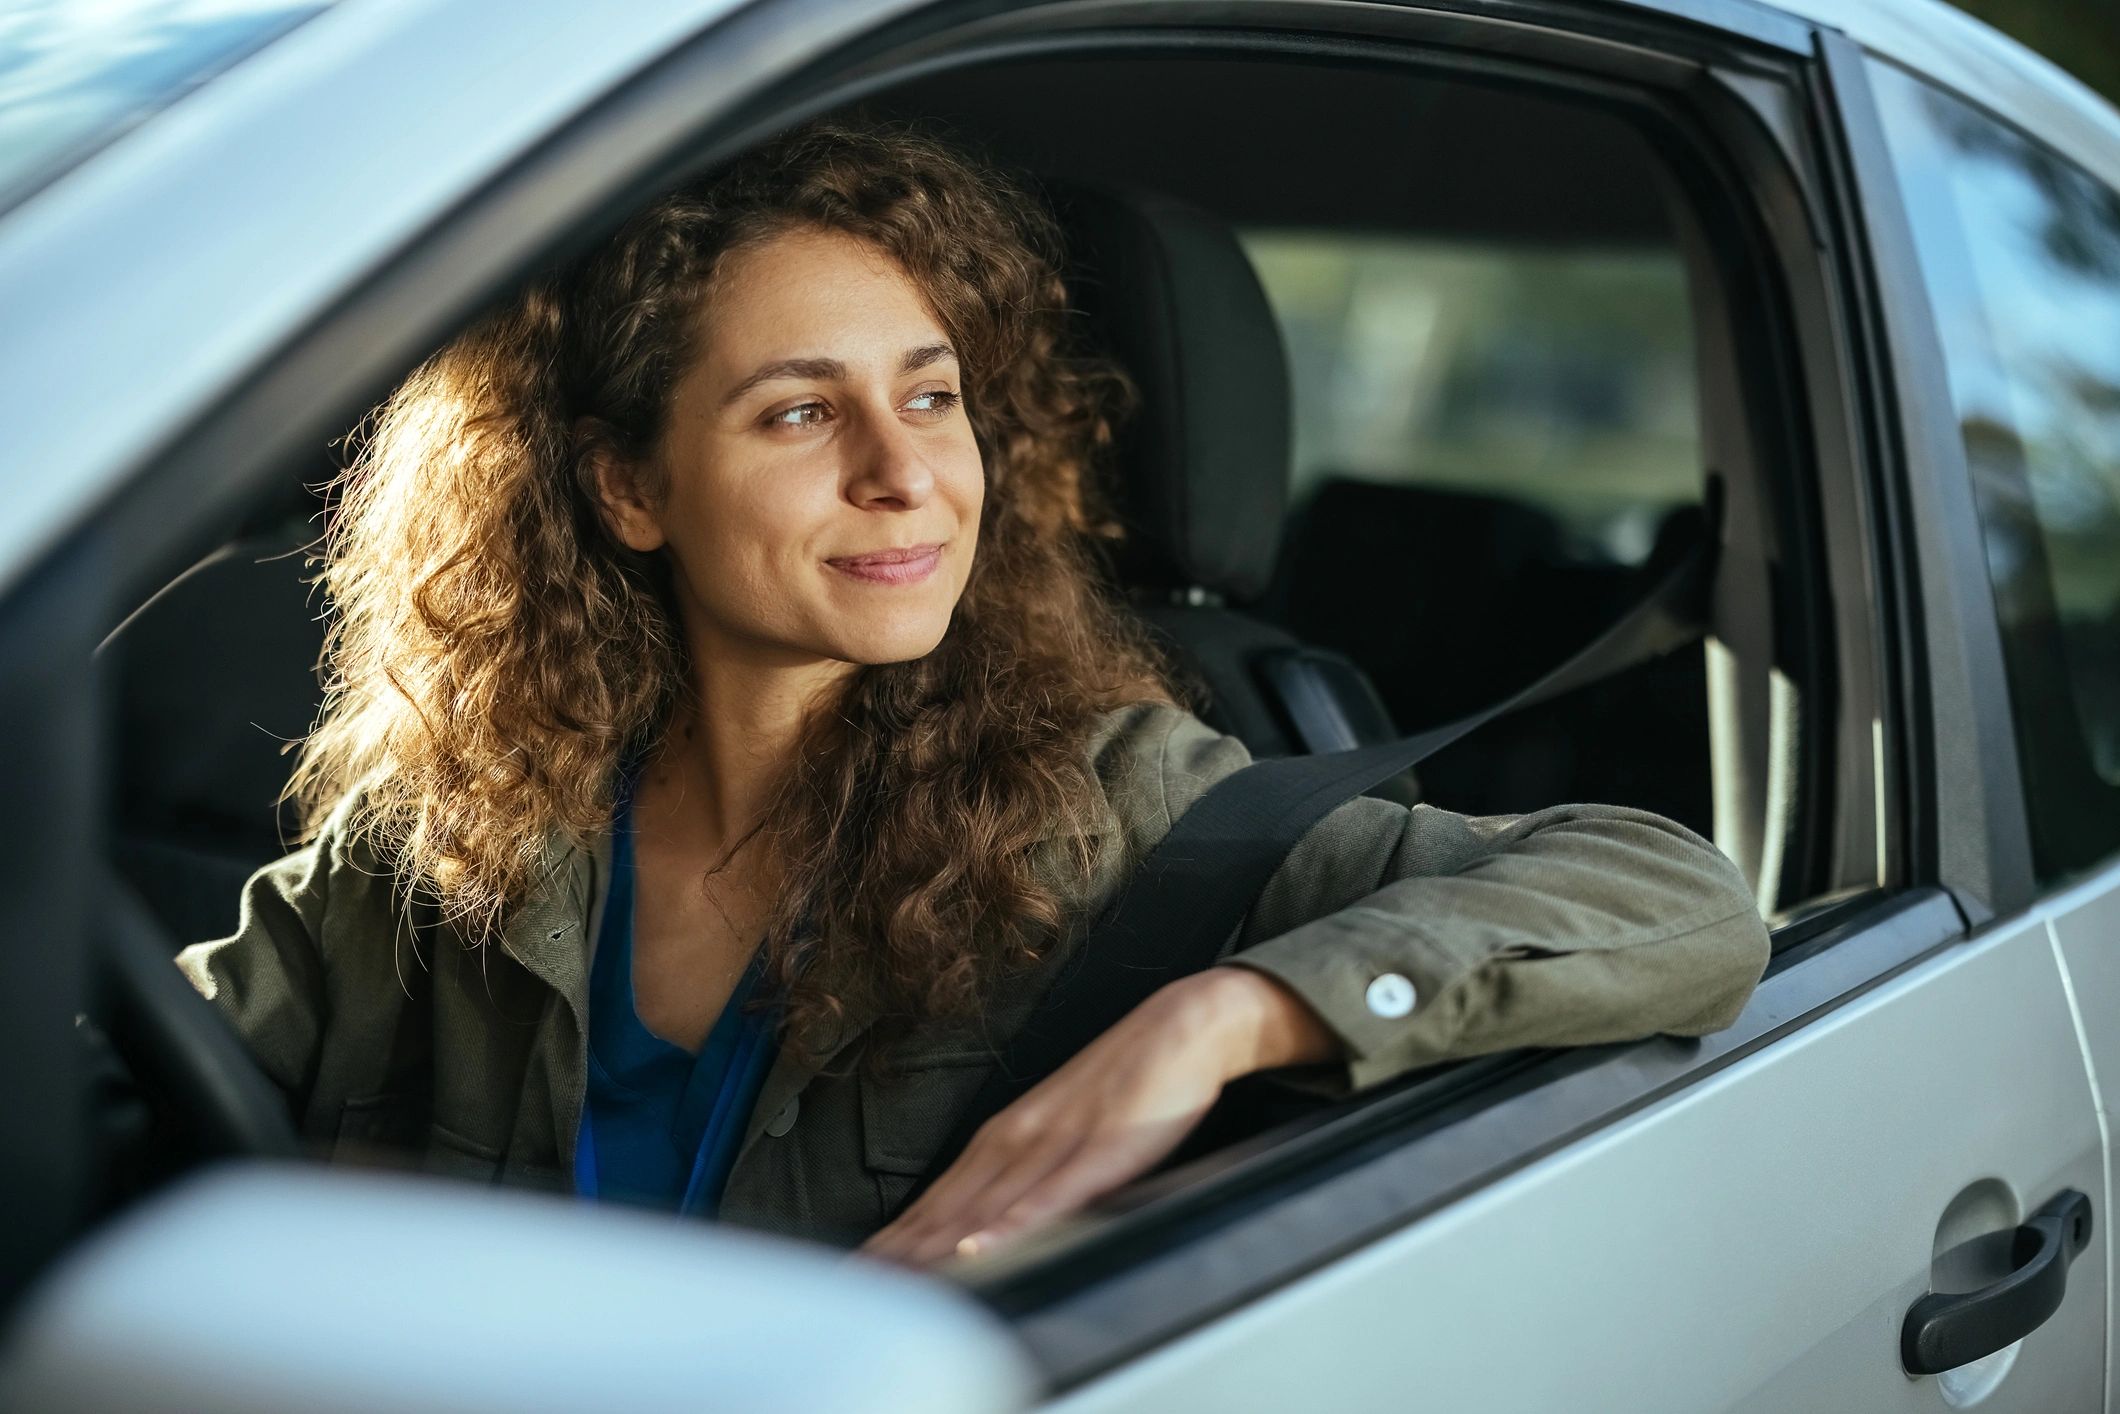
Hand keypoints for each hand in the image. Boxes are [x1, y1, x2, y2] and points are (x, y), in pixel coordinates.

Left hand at [857, 965, 1336, 1267]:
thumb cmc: (1131, 1082)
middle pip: (949, 1206)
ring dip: (939, 1246)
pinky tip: (984, 1245)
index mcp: (1009, 1135)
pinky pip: (1054, 1191)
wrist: (1186, 1024)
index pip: (941, 1197)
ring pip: (987, 1203)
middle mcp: (1020, 1138)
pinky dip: (1015, 1221)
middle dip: (902, 1251)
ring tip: (899, 1279)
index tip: (860, 1269)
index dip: (898, 1238)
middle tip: (858, 1284)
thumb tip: (992, 1220)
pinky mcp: (1104, 1145)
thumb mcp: (1070, 1133)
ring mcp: (1060, 1140)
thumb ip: (1032, 1174)